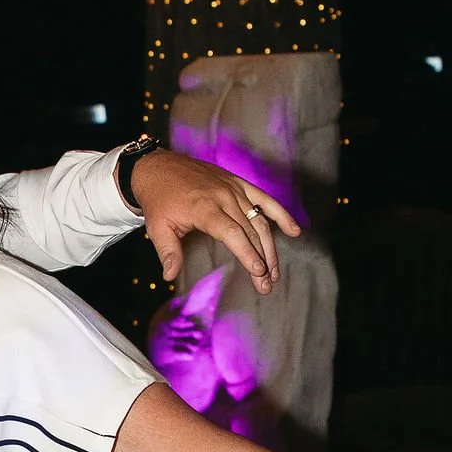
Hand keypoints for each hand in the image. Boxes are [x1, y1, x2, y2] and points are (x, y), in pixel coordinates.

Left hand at [127, 147, 300, 295]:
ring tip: (274, 272)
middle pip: (250, 231)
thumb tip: (170, 276)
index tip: (258, 272)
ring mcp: (233, 189)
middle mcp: (223, 197)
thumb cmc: (158, 199)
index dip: (247, 253)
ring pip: (259, 219)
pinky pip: (264, 199)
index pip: (232, 233)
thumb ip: (168, 252)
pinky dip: (280, 214)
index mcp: (204, 208)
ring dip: (270, 247)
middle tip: (267, 285)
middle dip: (261, 260)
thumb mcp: (157, 227)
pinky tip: (294, 230)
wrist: (158, 166)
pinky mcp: (238, 184)